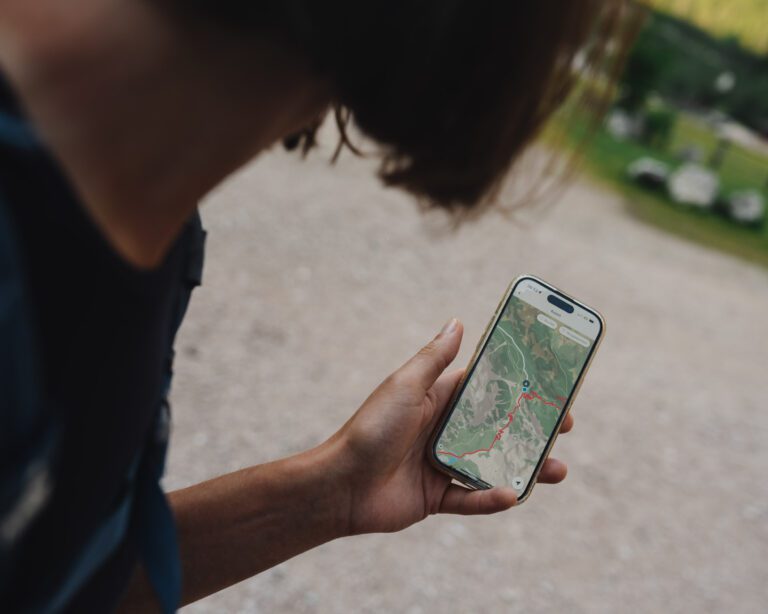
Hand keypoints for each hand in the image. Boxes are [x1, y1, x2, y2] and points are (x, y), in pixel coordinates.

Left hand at [327, 318, 572, 534]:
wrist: (340, 484)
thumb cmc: (371, 428)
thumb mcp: (405, 386)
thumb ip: (434, 358)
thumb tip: (457, 321)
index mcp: (439, 401)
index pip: (488, 389)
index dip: (519, 385)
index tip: (551, 382)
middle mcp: (445, 431)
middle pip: (500, 428)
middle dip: (534, 427)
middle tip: (566, 424)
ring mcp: (444, 465)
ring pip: (495, 465)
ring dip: (527, 467)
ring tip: (558, 468)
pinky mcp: (438, 497)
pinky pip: (473, 499)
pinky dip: (493, 499)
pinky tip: (513, 494)